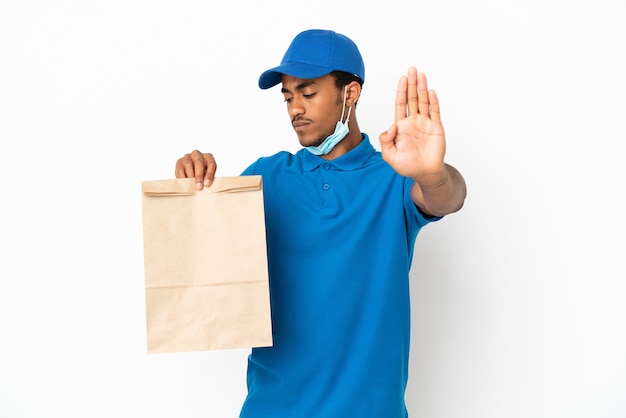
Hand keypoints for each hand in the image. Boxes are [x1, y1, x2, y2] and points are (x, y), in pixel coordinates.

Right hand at [175, 150, 216, 189]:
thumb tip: (205, 185)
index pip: (211, 164)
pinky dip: (183, 177)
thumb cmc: (202, 175)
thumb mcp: (207, 176)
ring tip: (192, 185)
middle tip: (199, 186)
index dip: (209, 174)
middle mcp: (197, 154)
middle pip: (199, 162)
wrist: (191, 174)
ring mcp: (187, 157)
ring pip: (188, 165)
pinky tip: (185, 183)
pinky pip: (180, 170)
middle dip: (199, 175)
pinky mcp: (179, 162)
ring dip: (190, 176)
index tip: (207, 184)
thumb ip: (207, 179)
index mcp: (208, 157)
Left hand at [379, 66, 446, 186]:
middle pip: (412, 99)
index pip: (400, 104)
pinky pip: (435, 112)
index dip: (401, 91)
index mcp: (401, 126)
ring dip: (422, 88)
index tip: (402, 79)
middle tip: (412, 70)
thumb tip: (391, 127)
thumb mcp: (389, 155)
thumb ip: (385, 141)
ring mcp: (425, 123)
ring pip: (424, 102)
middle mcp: (413, 121)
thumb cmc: (407, 166)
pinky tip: (431, 92)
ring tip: (421, 76)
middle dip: (412, 84)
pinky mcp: (436, 127)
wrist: (425, 173)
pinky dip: (433, 102)